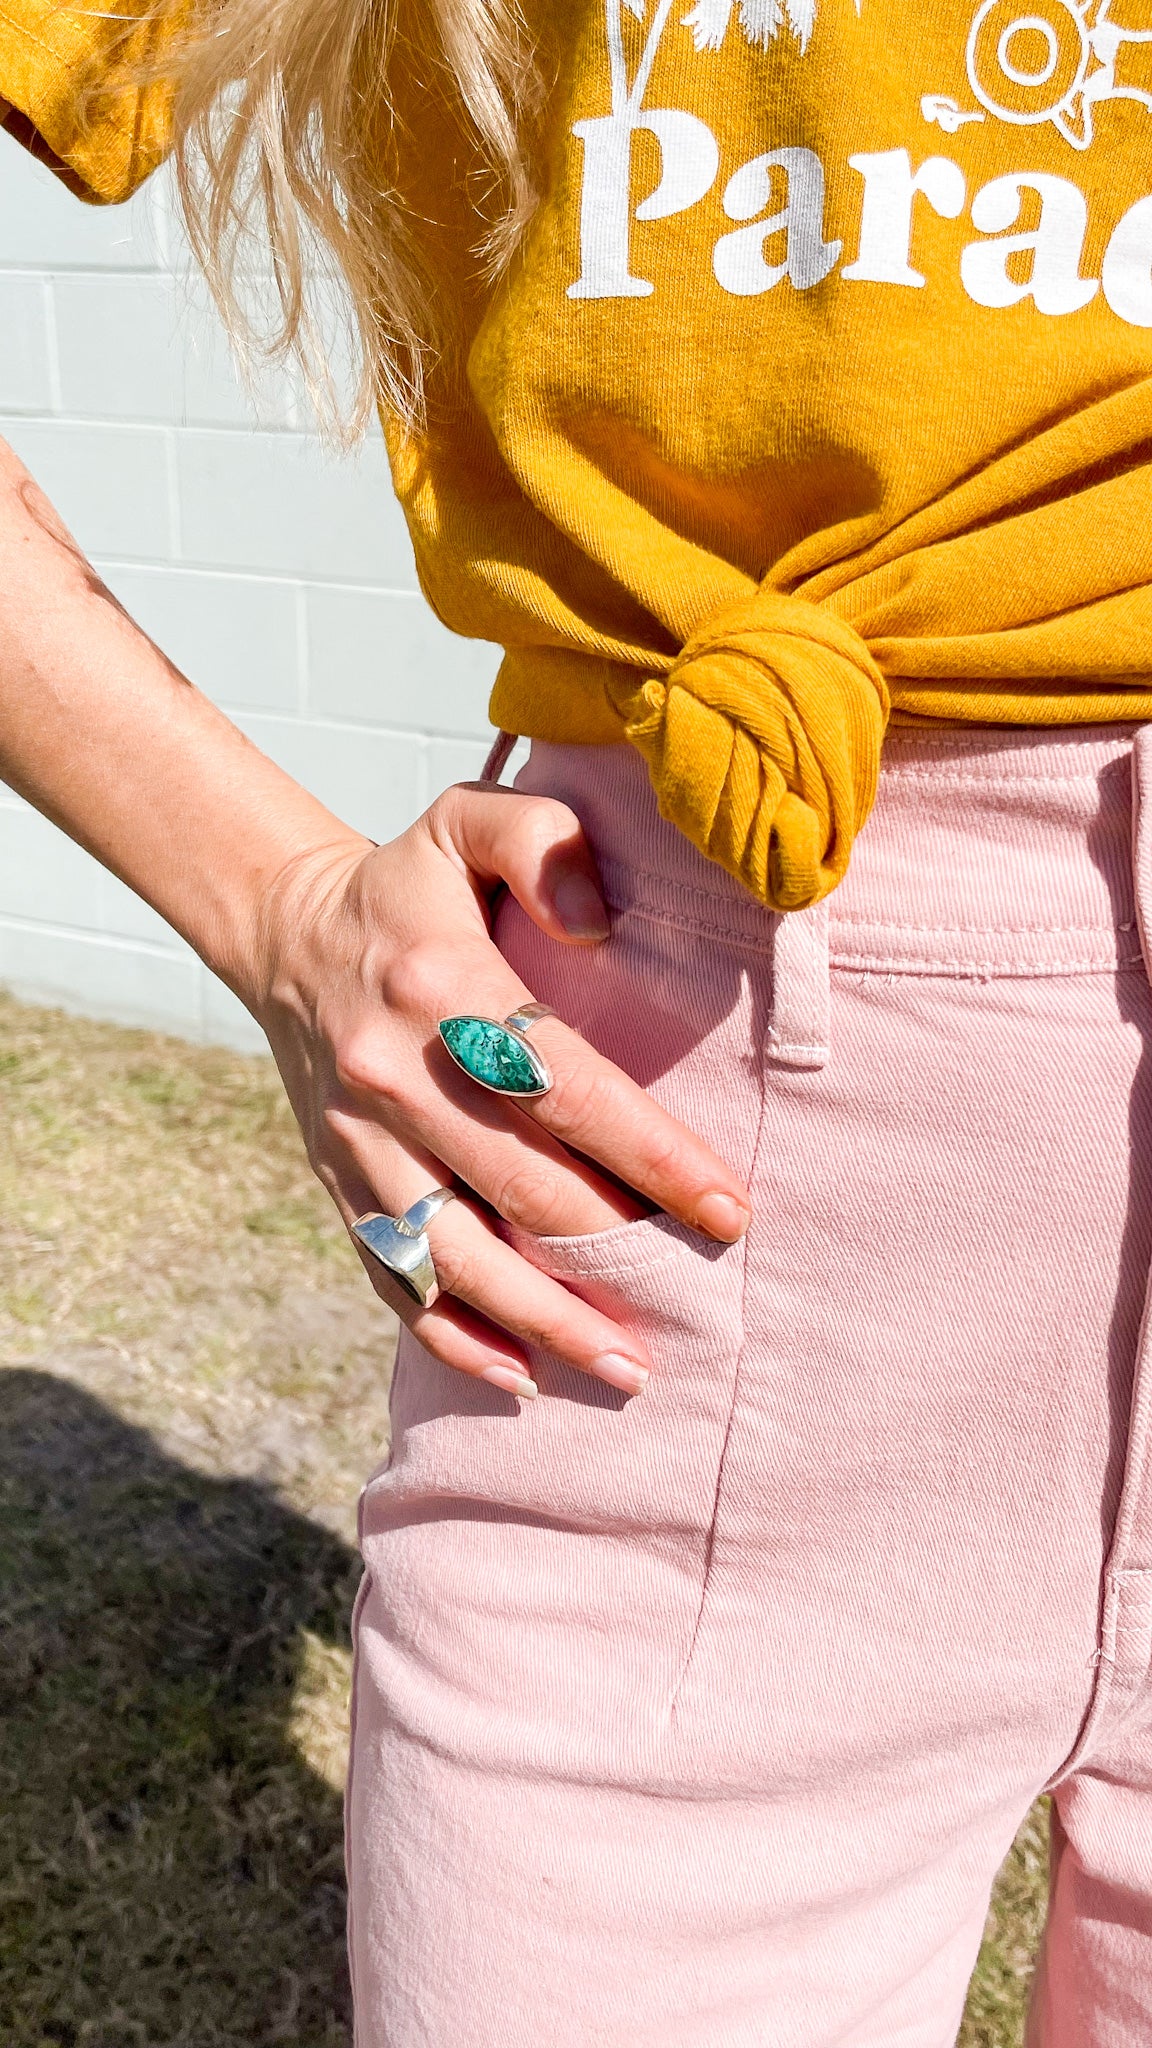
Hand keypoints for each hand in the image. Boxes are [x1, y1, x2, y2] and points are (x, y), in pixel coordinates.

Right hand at [251, 783, 751, 1399]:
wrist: (284, 934)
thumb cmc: (410, 887)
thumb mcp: (466, 823)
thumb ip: (544, 843)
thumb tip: (598, 924)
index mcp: (442, 988)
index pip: (570, 1090)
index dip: (654, 1158)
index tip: (728, 1209)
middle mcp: (395, 1076)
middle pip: (523, 1190)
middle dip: (619, 1254)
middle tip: (703, 1299)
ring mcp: (360, 1144)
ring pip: (459, 1258)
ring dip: (546, 1322)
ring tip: (629, 1369)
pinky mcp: (339, 1187)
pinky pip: (395, 1280)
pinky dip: (456, 1337)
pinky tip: (521, 1375)